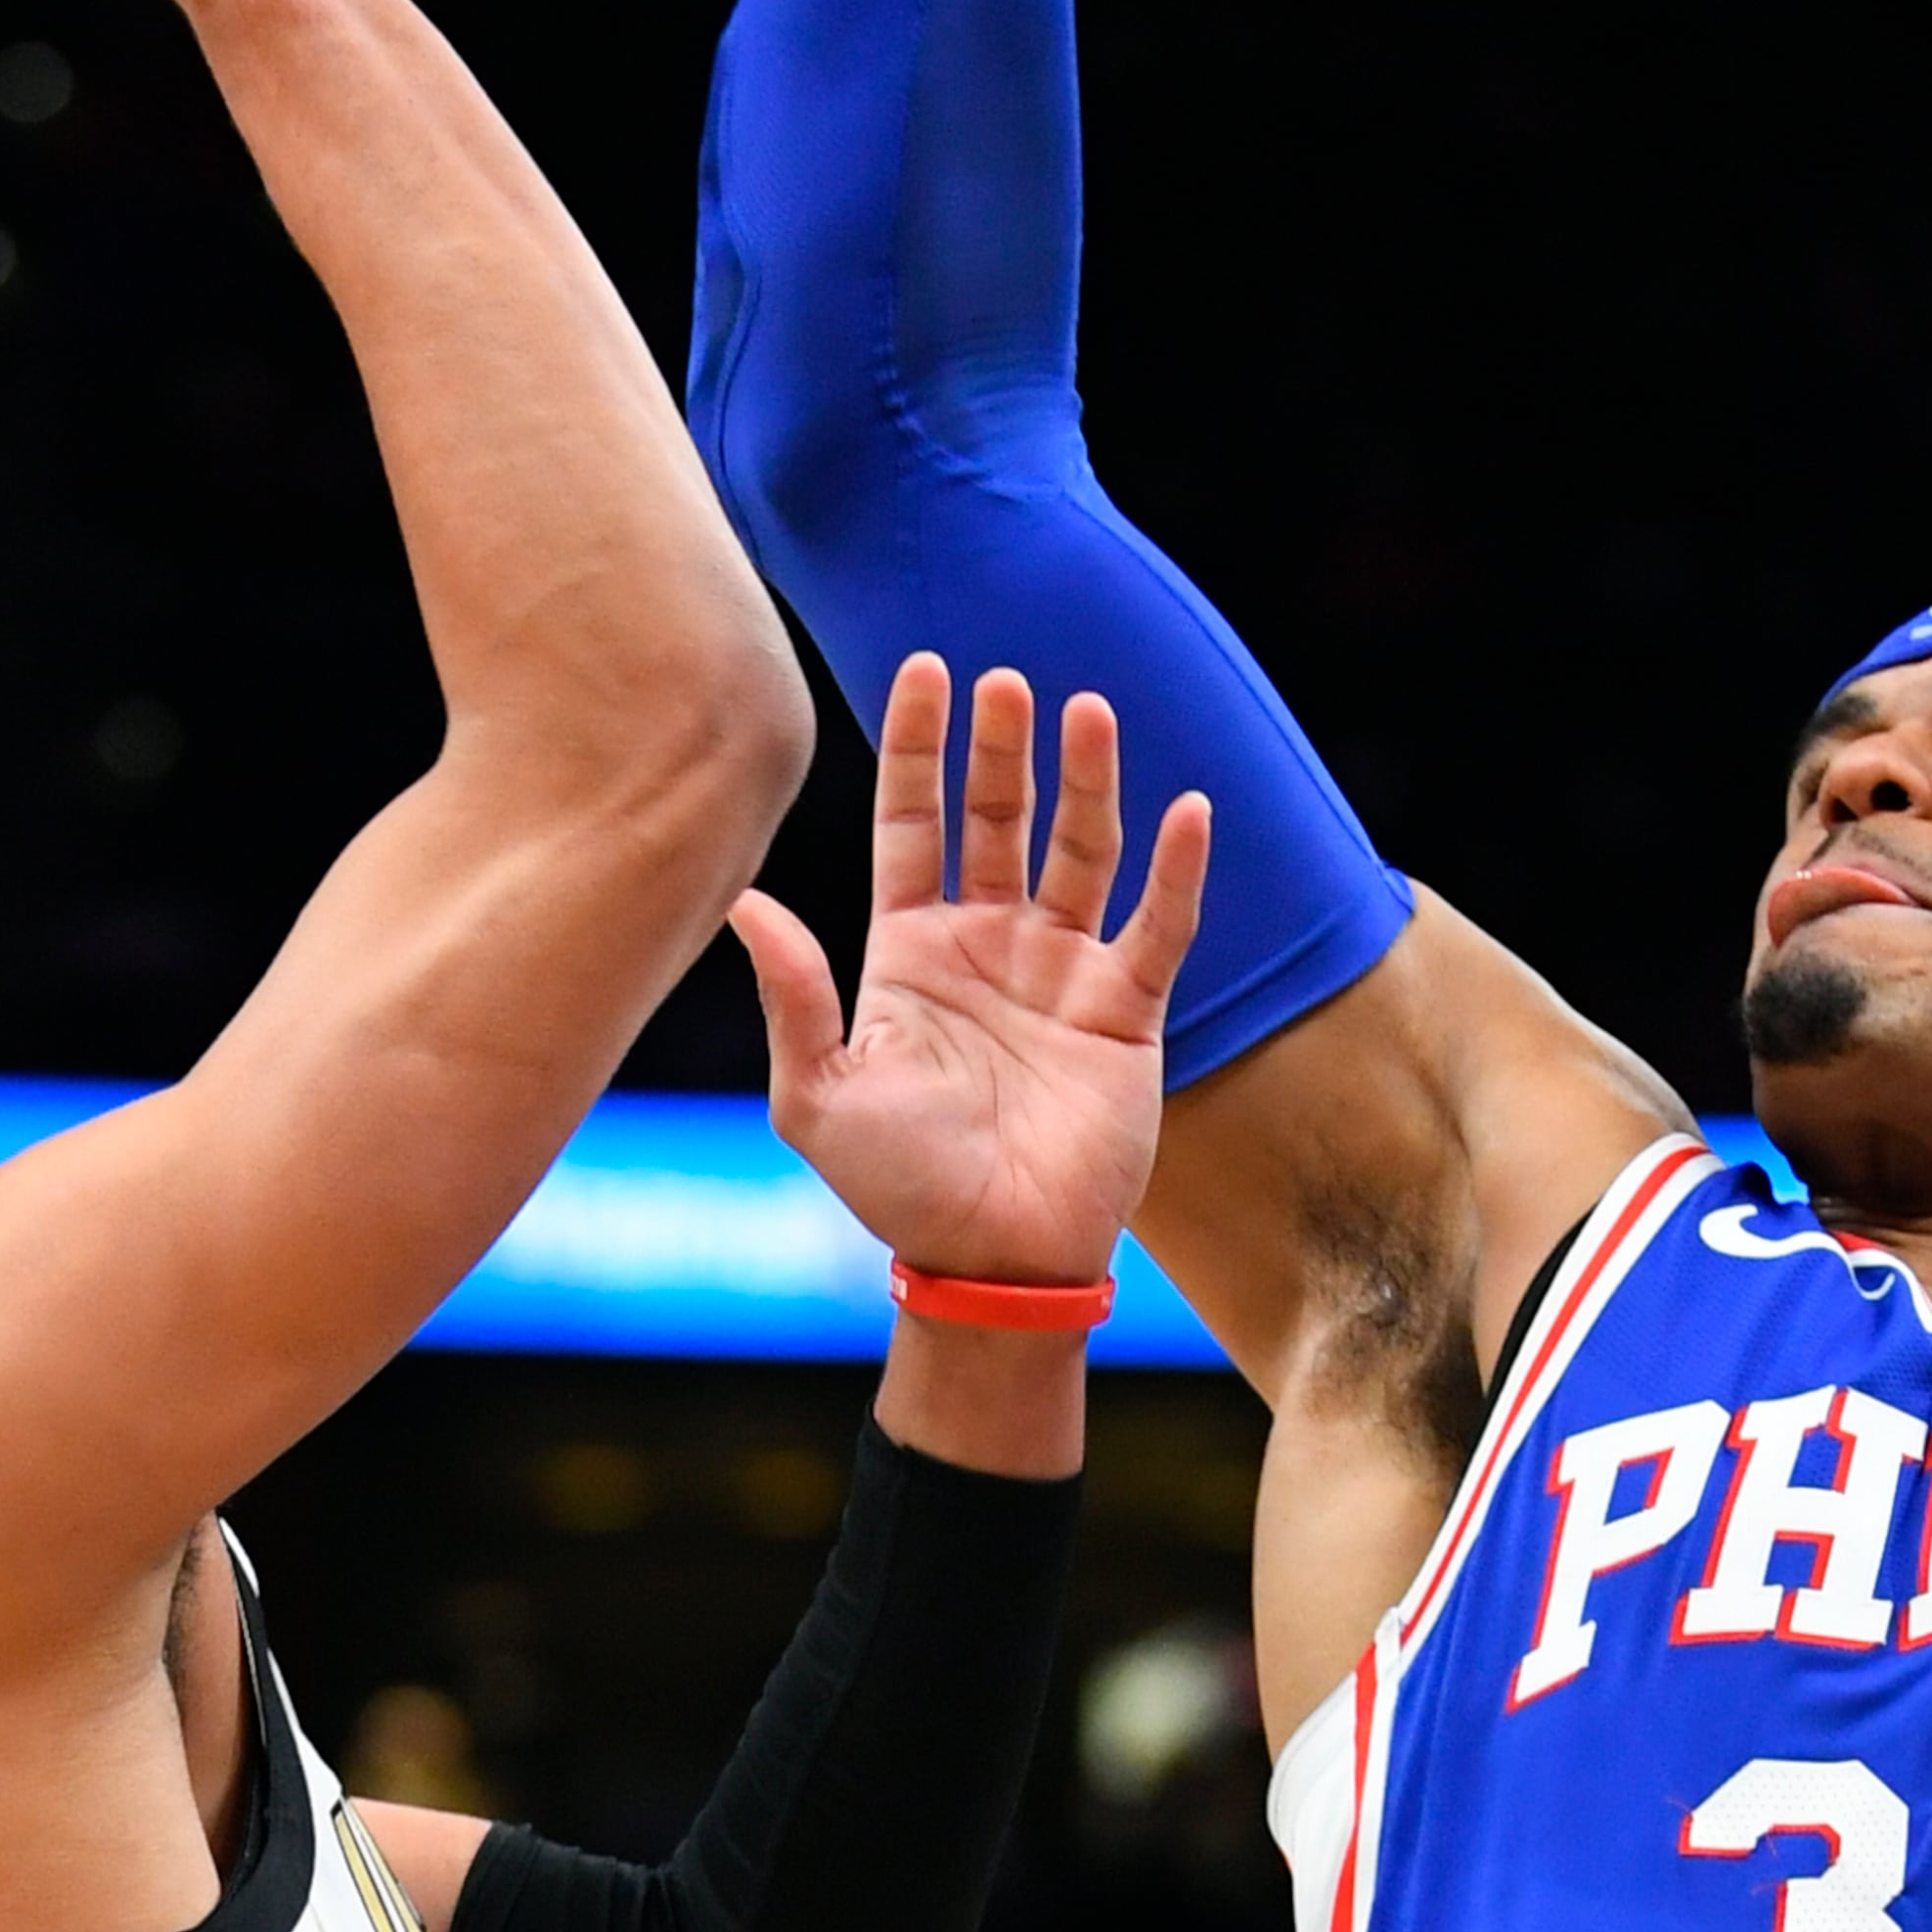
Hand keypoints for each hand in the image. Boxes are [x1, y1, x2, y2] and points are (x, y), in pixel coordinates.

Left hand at [733, 656, 1208, 1288]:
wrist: (992, 1263)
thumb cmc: (897, 1188)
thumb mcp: (817, 1094)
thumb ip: (795, 996)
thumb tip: (743, 902)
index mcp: (909, 952)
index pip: (912, 824)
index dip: (916, 749)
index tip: (924, 668)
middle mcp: (988, 947)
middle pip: (997, 820)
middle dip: (1001, 749)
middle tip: (1006, 680)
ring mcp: (1061, 974)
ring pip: (1080, 852)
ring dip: (1087, 782)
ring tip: (1088, 708)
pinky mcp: (1127, 1014)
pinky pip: (1159, 928)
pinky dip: (1176, 872)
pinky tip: (1188, 810)